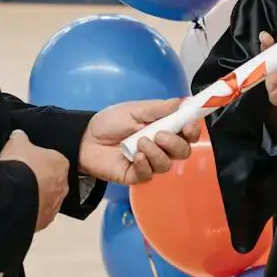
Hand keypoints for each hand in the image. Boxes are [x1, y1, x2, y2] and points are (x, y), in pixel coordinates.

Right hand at [0, 129, 69, 229]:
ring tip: (19, 194)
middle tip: (24, 178)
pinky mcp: (45, 221)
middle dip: (41, 180)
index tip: (30, 162)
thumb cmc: (21, 164)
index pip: (55, 160)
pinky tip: (19, 206)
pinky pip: (39, 213)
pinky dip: (31, 210)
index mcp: (61, 163)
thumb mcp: (17, 142)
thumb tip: (19, 135)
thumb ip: (20, 138)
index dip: (41, 160)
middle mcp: (63, 185)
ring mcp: (55, 205)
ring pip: (47, 199)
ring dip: (37, 196)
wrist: (15, 195)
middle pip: (53, 181)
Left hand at [76, 98, 198, 184]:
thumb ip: (158, 108)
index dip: (192, 131)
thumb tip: (183, 101)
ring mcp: (149, 163)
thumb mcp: (133, 109)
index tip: (189, 126)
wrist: (85, 138)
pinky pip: (148, 174)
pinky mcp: (135, 175)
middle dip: (175, 143)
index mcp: (163, 129)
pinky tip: (135, 157)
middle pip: (182, 152)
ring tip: (140, 143)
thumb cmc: (110, 122)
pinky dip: (145, 165)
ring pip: (166, 165)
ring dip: (156, 153)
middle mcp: (160, 148)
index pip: (187, 134)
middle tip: (159, 135)